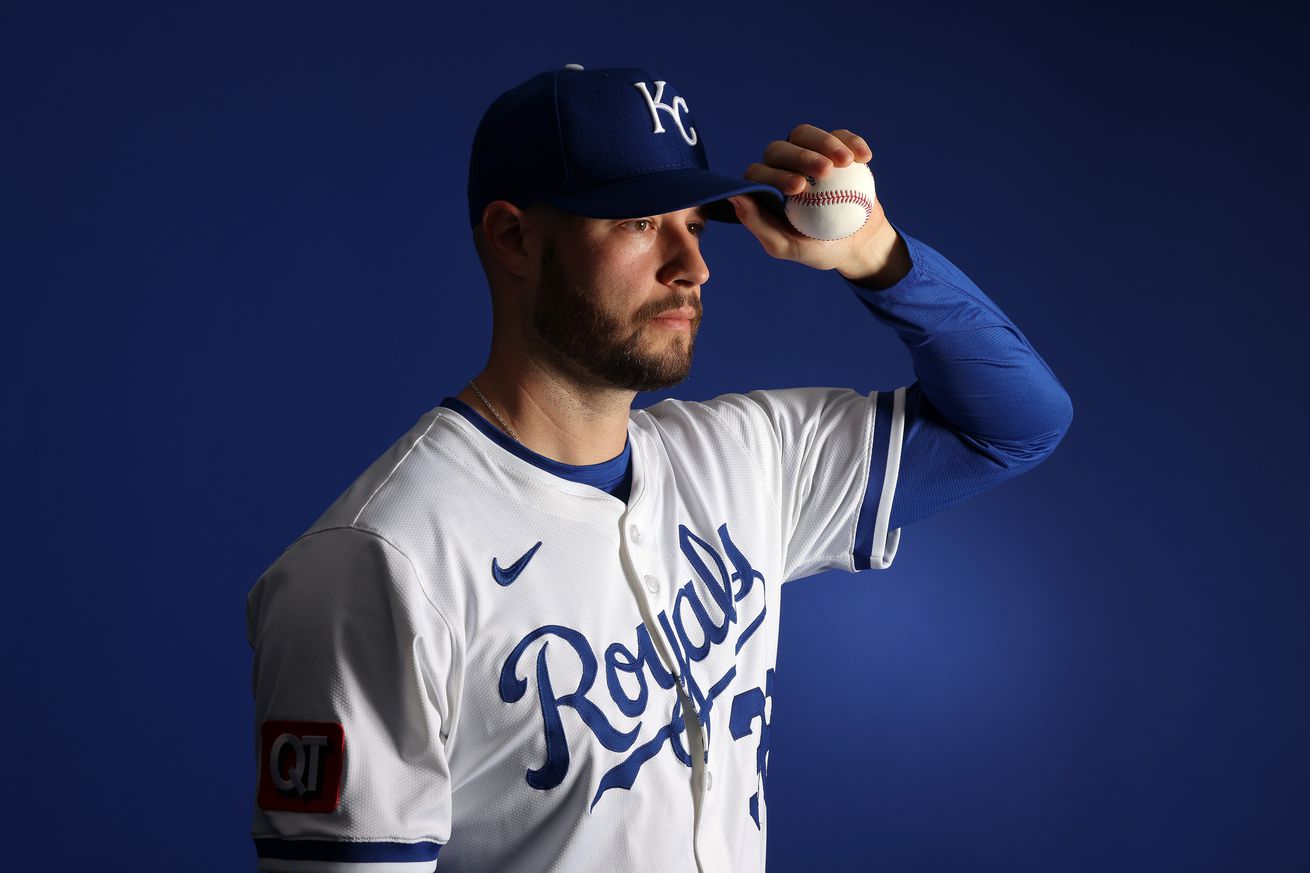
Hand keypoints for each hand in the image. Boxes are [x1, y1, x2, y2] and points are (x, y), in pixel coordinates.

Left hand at [733, 124, 900, 281]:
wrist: (856, 243)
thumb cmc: (817, 247)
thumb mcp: (786, 245)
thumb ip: (758, 224)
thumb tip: (734, 197)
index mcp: (763, 188)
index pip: (758, 173)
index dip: (775, 175)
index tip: (800, 188)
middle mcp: (779, 166)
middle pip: (780, 148)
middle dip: (802, 156)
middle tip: (825, 172)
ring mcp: (807, 153)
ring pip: (805, 134)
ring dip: (825, 142)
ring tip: (846, 162)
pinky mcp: (833, 147)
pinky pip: (839, 135)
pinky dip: (852, 142)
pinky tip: (864, 157)